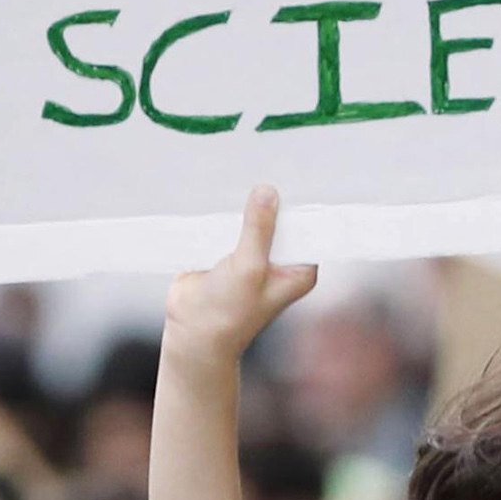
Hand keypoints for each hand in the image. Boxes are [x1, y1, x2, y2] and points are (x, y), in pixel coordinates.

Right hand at [163, 188, 318, 366]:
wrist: (191, 332)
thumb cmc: (228, 313)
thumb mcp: (249, 267)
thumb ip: (259, 229)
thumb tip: (267, 193)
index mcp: (299, 269)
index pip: (309, 229)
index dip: (304, 205)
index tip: (299, 176)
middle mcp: (280, 261)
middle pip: (281, 220)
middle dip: (273, 200)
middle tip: (269, 167)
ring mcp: (253, 254)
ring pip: (254, 219)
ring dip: (247, 204)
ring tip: (245, 172)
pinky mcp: (228, 250)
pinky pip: (231, 224)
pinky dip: (225, 212)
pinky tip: (223, 190)